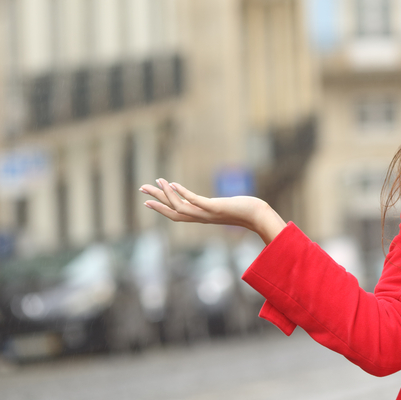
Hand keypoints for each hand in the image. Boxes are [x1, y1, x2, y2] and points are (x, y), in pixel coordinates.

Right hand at [140, 178, 285, 244]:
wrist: (259, 216)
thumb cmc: (245, 211)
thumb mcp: (226, 208)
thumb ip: (216, 207)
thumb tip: (214, 203)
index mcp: (202, 217)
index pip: (176, 215)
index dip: (161, 208)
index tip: (147, 200)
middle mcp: (201, 217)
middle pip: (172, 211)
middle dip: (156, 200)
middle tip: (142, 189)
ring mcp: (207, 214)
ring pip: (179, 207)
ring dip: (167, 194)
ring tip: (157, 181)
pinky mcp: (215, 208)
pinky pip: (195, 201)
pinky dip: (183, 193)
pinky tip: (174, 183)